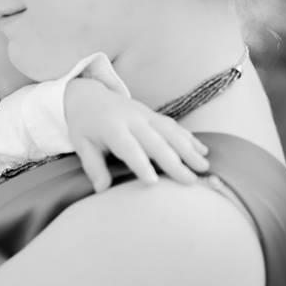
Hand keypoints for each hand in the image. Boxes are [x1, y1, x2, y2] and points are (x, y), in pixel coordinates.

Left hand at [64, 78, 209, 191]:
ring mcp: (146, 115)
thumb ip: (93, 166)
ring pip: (171, 132)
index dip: (140, 164)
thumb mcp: (82, 144)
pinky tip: (203, 150)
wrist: (89, 95)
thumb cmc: (85, 125)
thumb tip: (101, 190)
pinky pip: (174, 126)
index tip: (153, 183)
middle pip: (156, 142)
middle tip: (190, 181)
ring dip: (189, 149)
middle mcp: (132, 120)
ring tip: (204, 167)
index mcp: (112, 128)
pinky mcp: (154, 115)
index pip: (128, 148)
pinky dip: (189, 138)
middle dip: (174, 161)